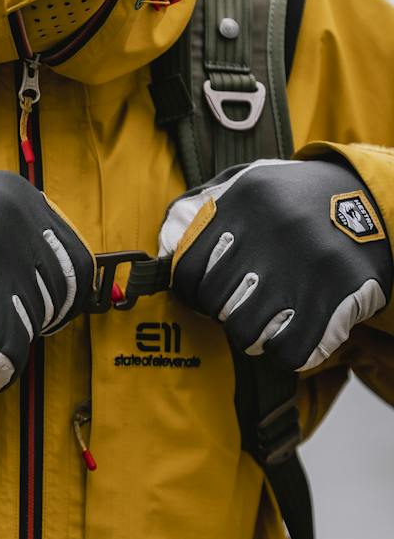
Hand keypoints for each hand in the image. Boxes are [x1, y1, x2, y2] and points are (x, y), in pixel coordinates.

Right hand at [0, 170, 94, 395]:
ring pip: (32, 324)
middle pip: (57, 293)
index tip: (49, 311)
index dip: (64, 293)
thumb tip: (54, 280)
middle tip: (12, 332)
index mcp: (17, 194)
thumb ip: (14, 233)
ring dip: (10, 349)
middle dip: (37, 321)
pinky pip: (6, 353)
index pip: (74, 256)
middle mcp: (14, 218)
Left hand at [158, 157, 392, 372]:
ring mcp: (305, 264)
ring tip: (263, 324)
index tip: (203, 297)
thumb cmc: (298, 201)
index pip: (188, 267)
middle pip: (216, 302)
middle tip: (238, 308)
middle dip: (222, 313)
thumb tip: (166, 251)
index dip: (190, 292)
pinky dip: (285, 352)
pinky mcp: (338, 293)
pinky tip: (290, 336)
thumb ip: (208, 211)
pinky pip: (290, 350)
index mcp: (245, 200)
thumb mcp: (252, 185)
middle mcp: (272, 230)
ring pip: (246, 331)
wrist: (374, 200)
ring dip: (251, 337)